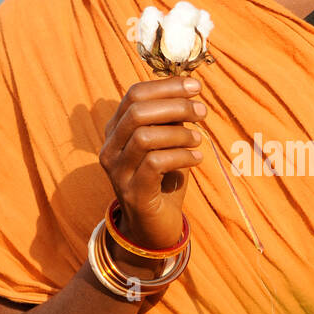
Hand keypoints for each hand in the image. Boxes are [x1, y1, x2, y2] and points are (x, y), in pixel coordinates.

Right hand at [99, 74, 206, 252]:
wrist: (154, 227)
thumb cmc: (164, 180)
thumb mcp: (167, 144)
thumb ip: (171, 120)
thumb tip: (189, 92)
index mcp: (116, 130)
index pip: (134, 94)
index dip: (166, 86)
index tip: (196, 86)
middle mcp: (110, 148)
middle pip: (138, 112)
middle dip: (175, 106)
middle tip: (202, 112)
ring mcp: (118, 172)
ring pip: (145, 137)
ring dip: (179, 133)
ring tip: (199, 139)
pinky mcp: (132, 192)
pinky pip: (155, 163)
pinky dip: (181, 156)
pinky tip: (197, 158)